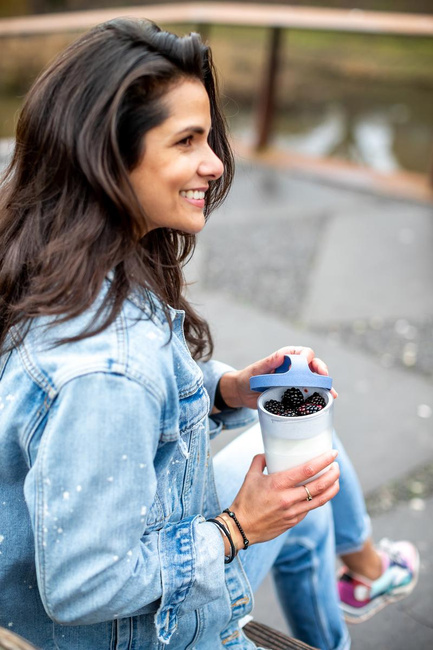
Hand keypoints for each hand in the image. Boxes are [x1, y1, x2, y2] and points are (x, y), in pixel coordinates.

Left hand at [218, 346, 337, 409]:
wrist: (242, 394)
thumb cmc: (248, 378)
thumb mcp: (257, 370)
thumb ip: (268, 362)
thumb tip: (281, 355)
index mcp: (287, 358)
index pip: (302, 353)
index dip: (307, 356)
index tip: (306, 362)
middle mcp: (294, 369)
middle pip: (313, 366)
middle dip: (321, 370)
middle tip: (324, 376)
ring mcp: (296, 382)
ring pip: (315, 381)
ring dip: (324, 386)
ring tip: (331, 394)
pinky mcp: (295, 395)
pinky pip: (309, 395)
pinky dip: (318, 398)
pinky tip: (326, 403)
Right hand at [227, 450, 339, 546]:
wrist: (241, 527)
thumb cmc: (245, 500)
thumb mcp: (250, 475)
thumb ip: (260, 460)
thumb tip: (269, 453)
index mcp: (278, 484)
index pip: (307, 470)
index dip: (324, 461)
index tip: (332, 453)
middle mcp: (288, 498)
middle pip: (320, 485)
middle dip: (333, 474)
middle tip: (336, 466)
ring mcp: (293, 512)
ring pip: (321, 499)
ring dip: (332, 488)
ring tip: (336, 479)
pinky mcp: (294, 521)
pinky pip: (310, 508)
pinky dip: (318, 499)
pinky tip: (320, 493)